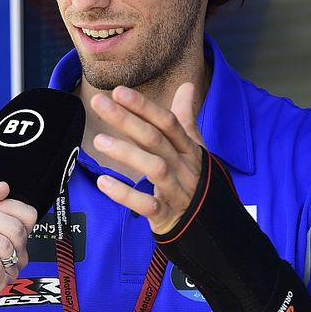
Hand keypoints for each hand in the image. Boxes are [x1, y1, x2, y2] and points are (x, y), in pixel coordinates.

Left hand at [89, 83, 204, 233]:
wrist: (211, 225)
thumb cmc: (196, 180)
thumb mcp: (195, 147)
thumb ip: (185, 118)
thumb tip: (187, 85)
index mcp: (189, 149)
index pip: (167, 122)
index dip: (144, 106)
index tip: (118, 91)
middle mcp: (185, 167)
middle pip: (156, 140)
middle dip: (127, 119)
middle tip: (98, 103)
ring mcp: (177, 192)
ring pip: (154, 168)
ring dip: (126, 153)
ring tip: (98, 141)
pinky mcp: (167, 216)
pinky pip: (147, 205)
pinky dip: (125, 194)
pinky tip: (103, 182)